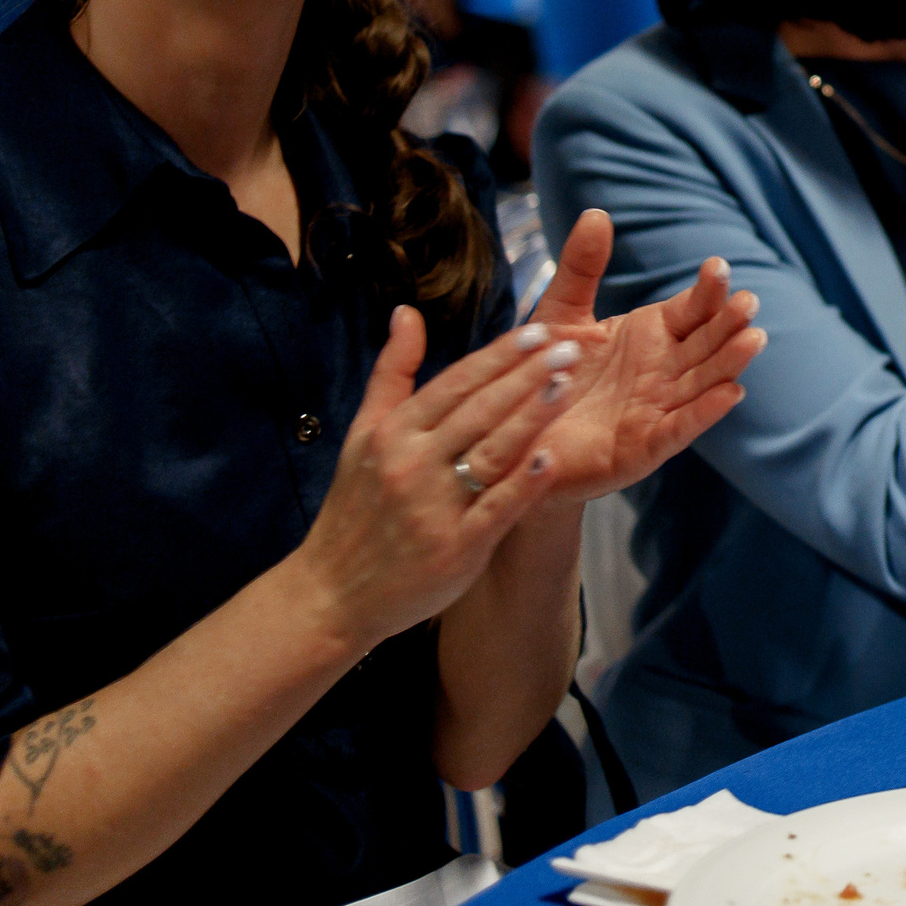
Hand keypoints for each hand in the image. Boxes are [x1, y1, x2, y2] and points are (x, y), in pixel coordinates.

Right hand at [291, 305, 576, 651]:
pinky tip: (553, 457)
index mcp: (394, 433)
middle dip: (527, 376)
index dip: (499, 356)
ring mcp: (434, 507)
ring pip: (491, 452)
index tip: (539, 331)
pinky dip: (524, 483)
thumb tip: (407, 311)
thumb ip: (392, 372)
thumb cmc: (356, 508)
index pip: (456, 383)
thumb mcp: (363, 434)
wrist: (333, 593)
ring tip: (569, 386)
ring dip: (532, 417)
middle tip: (573, 346)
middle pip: (480, 410)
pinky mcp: (455, 548)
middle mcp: (412, 464)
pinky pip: (496, 508)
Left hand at [522, 210, 764, 506]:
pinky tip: (731, 393)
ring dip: (729, 363)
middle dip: (729, 323)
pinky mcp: (644, 446)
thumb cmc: (546, 375)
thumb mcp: (560, 314)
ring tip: (753, 338)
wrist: (519, 439)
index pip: (692, 309)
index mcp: (652, 335)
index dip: (707, 290)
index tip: (717, 266)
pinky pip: (680, 428)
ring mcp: (659, 409)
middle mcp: (664, 370)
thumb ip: (581, 268)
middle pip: (707, 343)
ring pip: (704, 382)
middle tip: (748, 301)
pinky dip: (705, 412)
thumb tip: (597, 212)